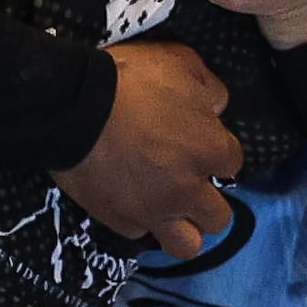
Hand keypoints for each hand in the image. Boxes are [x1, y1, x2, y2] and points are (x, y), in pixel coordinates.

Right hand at [53, 39, 232, 255]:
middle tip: (187, 182)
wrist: (72, 108)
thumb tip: (216, 108)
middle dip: (208, 201)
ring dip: (184, 228)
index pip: (233, 163)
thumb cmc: (130, 80)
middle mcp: (189, 191)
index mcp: (209, 150)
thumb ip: (209, 88)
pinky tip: (130, 202)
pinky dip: (139, 220)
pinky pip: (140, 232)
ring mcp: (155, 212)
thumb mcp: (180, 61)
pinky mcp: (120, 222)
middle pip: (217, 217)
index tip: (199, 143)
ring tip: (170, 211)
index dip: (217, 153)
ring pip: (187, 245)